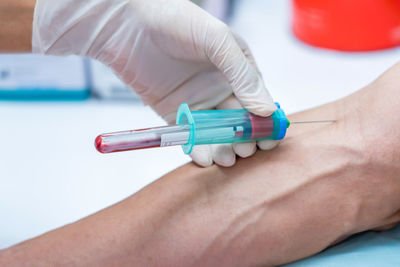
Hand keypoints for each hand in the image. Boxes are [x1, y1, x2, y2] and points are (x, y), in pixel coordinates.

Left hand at [32, 0, 277, 166]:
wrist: (126, 24)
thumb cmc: (175, 20)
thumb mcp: (217, 41)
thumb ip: (243, 75)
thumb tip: (267, 110)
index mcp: (236, 69)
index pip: (257, 100)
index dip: (265, 121)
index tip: (270, 139)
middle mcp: (219, 87)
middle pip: (238, 121)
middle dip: (244, 138)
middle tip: (245, 151)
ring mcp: (197, 101)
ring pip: (216, 132)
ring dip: (223, 147)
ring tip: (226, 159)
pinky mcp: (174, 112)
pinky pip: (189, 134)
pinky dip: (197, 148)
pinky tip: (204, 158)